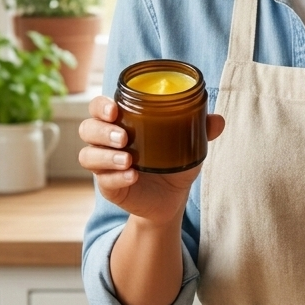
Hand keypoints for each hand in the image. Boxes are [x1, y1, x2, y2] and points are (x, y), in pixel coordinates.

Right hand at [78, 95, 224, 224]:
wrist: (172, 198)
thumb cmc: (175, 161)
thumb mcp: (189, 144)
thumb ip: (201, 129)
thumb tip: (217, 120)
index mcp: (123, 122)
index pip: (99, 108)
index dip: (101, 106)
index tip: (115, 109)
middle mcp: (107, 141)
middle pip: (87, 128)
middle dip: (101, 130)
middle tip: (123, 136)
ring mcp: (105, 165)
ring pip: (88, 155)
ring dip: (106, 155)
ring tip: (128, 158)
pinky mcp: (108, 187)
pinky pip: (103, 180)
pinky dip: (116, 177)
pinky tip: (132, 175)